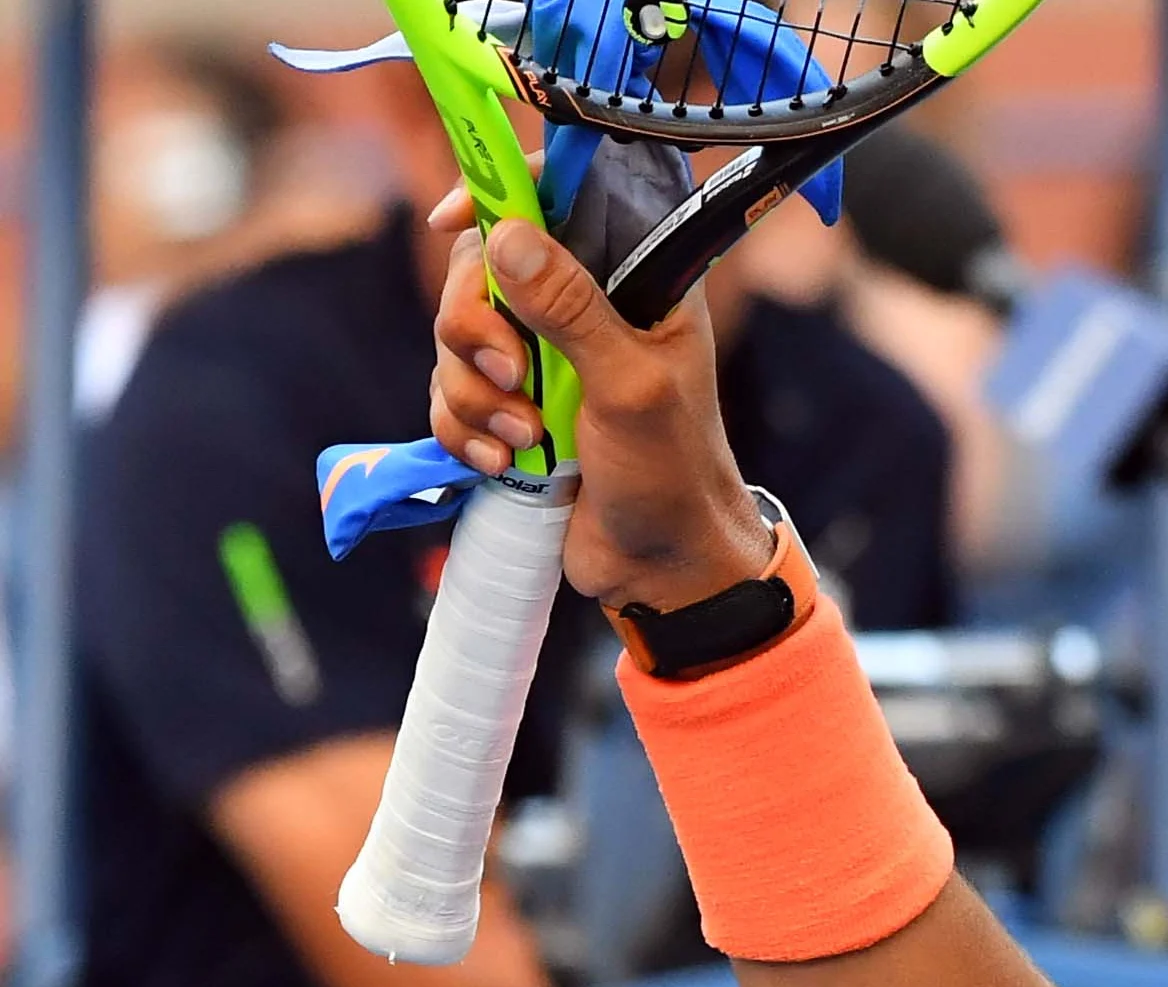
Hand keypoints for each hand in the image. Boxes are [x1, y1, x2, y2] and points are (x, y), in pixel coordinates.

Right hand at [425, 196, 774, 610]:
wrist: (662, 565)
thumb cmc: (673, 473)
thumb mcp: (631, 386)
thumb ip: (572, 309)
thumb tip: (507, 236)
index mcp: (630, 282)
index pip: (557, 200)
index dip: (498, 194)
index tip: (452, 220)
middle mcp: (580, 307)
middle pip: (477, 269)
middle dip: (475, 326)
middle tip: (512, 374)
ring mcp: (540, 357)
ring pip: (455, 337)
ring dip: (474, 392)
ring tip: (528, 438)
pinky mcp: (509, 405)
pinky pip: (448, 393)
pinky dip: (464, 428)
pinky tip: (504, 462)